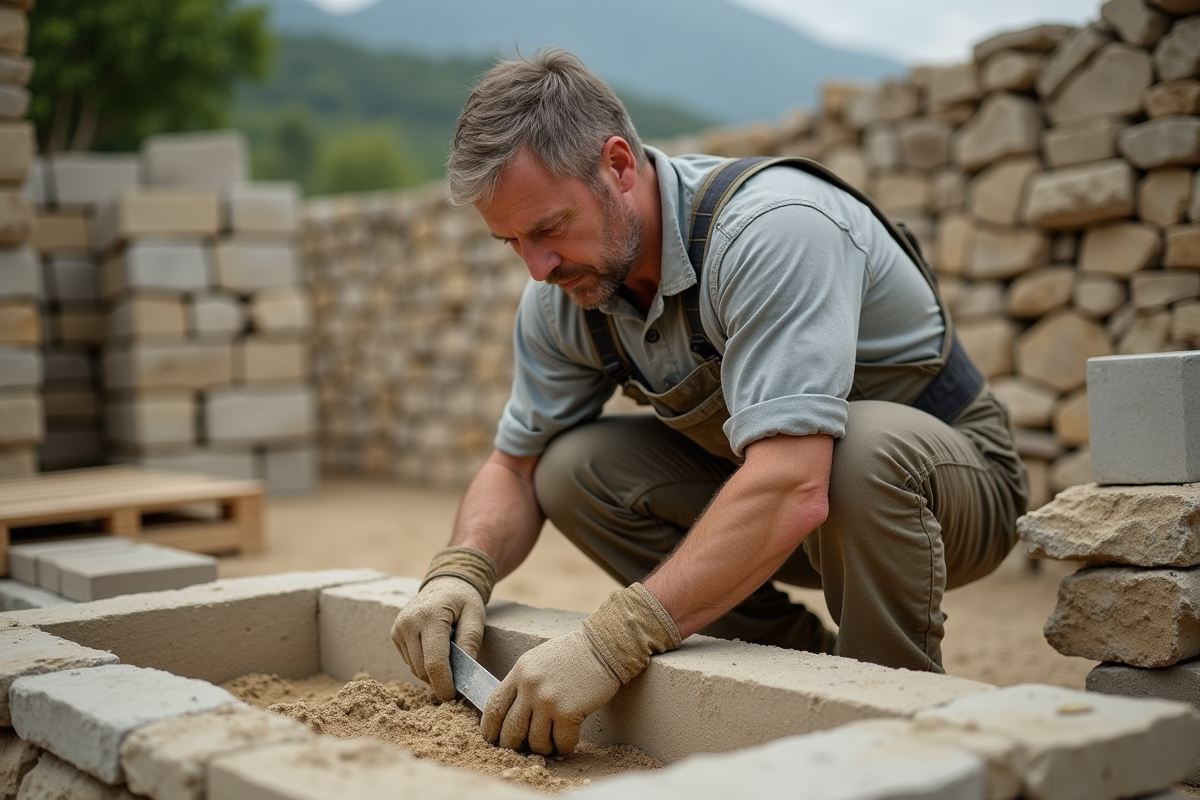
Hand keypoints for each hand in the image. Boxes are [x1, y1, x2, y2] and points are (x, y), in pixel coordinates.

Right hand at [391, 576, 485, 701]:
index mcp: (429, 617)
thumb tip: (465, 675)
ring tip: (448, 657)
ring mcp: (398, 629)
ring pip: (414, 669)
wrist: (445, 583)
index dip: (444, 684)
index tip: (454, 697)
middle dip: (440, 680)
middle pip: (422, 670)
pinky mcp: (395, 634)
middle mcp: (408, 623)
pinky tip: (435, 650)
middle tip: (458, 680)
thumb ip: (470, 643)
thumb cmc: (464, 600)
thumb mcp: (475, 617)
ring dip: (431, 672)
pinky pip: (409, 662)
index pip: (434, 662)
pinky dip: (423, 664)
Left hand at [482, 630, 619, 755]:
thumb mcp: (537, 662)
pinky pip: (561, 743)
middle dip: (514, 746)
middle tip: (523, 749)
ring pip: (536, 742)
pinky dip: (564, 747)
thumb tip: (510, 713)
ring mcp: (548, 700)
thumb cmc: (572, 655)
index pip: (493, 707)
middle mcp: (529, 687)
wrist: (603, 647)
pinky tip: (568, 739)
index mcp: (519, 673)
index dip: (489, 729)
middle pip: (510, 731)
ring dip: (543, 748)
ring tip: (551, 742)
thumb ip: (521, 683)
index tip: (492, 739)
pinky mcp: (568, 712)